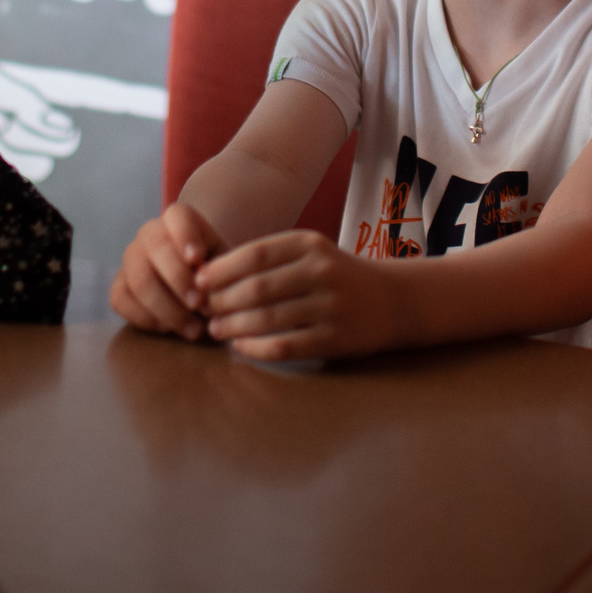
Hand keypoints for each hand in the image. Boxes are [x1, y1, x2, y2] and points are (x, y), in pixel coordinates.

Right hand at [111, 202, 227, 341]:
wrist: (197, 285)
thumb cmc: (215, 271)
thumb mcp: (226, 265)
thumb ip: (220, 271)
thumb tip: (207, 289)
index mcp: (179, 219)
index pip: (177, 216)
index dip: (185, 236)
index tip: (197, 260)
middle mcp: (149, 233)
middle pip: (156, 247)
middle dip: (178, 278)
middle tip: (199, 304)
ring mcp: (130, 259)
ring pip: (138, 279)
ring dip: (167, 309)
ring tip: (193, 329)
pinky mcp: (119, 285)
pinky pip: (121, 300)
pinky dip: (145, 319)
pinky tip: (168, 328)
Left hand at [197, 229, 403, 361]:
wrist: (393, 300)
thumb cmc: (336, 275)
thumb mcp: (310, 253)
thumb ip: (269, 259)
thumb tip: (210, 274)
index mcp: (309, 244)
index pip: (254, 253)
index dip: (221, 269)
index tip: (199, 281)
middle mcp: (321, 271)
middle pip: (257, 287)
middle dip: (222, 301)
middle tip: (203, 309)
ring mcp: (330, 305)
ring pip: (268, 318)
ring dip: (234, 326)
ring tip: (215, 329)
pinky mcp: (336, 338)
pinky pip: (286, 345)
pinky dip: (257, 348)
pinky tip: (240, 346)